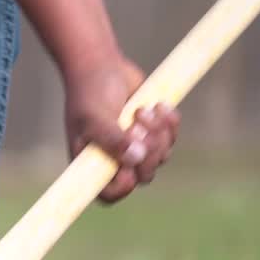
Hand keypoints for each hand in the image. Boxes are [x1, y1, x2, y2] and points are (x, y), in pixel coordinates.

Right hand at [64, 57, 179, 203]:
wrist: (101, 64)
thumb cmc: (89, 93)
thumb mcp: (95, 117)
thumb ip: (112, 140)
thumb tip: (135, 158)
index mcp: (92, 164)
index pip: (111, 194)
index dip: (125, 184)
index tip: (129, 163)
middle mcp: (114, 160)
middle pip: (143, 175)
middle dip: (148, 150)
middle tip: (138, 123)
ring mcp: (134, 147)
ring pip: (160, 157)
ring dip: (159, 133)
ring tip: (144, 109)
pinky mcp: (151, 131)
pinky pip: (170, 139)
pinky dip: (170, 123)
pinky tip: (160, 105)